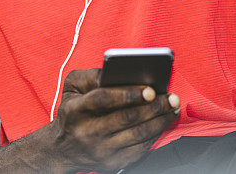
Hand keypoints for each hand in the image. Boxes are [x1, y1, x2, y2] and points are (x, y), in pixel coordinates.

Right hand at [49, 68, 179, 172]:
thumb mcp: (73, 87)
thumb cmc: (73, 110)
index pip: (104, 99)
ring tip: (172, 108)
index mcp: (76, 110)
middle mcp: (87, 132)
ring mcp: (101, 150)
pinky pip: (140, 148)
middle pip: (127, 118)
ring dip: (160, 120)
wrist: (62, 149)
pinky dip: (155, 134)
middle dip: (154, 107)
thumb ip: (92, 75)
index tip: (150, 90)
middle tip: (172, 97)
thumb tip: (119, 72)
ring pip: (138, 134)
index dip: (128, 94)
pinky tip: (162, 122)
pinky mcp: (112, 163)